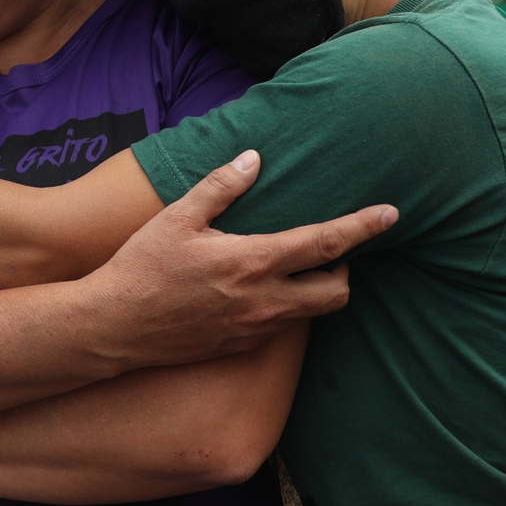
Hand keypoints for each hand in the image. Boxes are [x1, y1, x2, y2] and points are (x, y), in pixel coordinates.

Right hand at [79, 150, 396, 370]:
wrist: (114, 327)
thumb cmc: (142, 266)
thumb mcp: (178, 217)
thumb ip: (221, 187)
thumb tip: (253, 159)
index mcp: (252, 261)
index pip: (325, 243)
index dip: (363, 227)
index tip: (391, 214)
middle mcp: (263, 301)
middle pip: (336, 291)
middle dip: (345, 268)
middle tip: (331, 248)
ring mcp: (255, 329)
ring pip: (314, 314)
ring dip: (319, 289)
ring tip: (299, 267)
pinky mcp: (241, 346)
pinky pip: (283, 328)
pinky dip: (289, 307)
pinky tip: (264, 291)